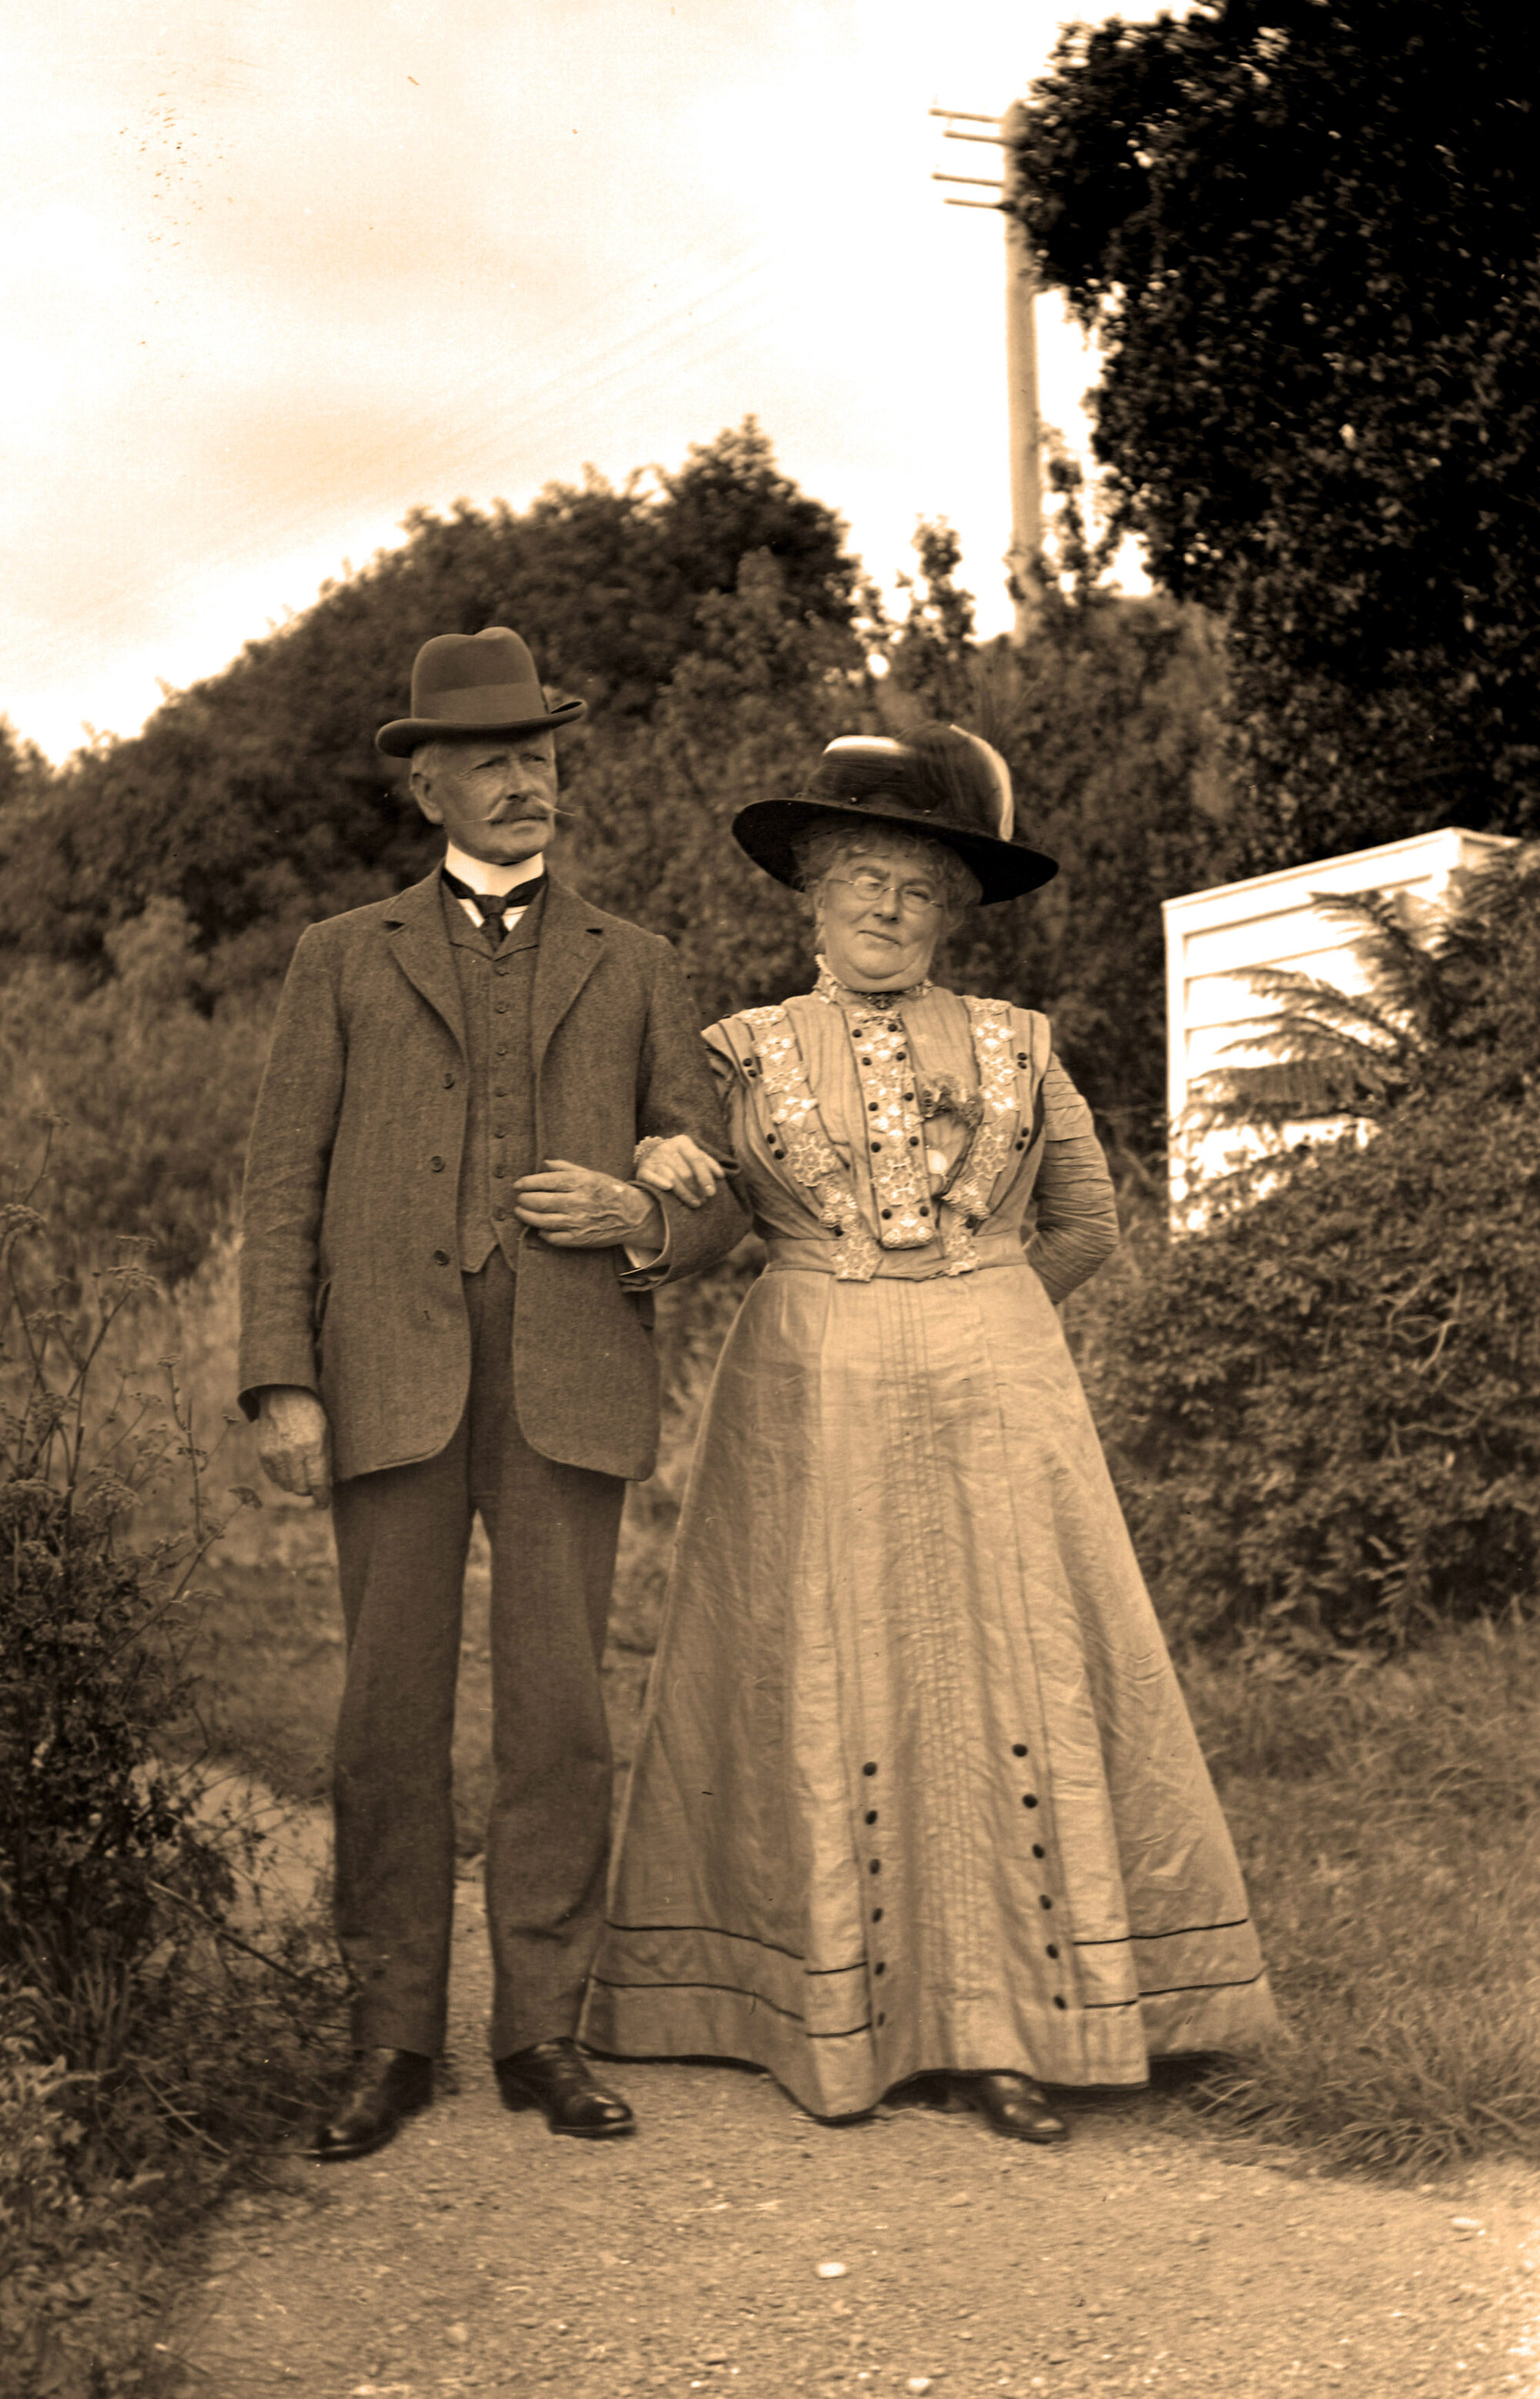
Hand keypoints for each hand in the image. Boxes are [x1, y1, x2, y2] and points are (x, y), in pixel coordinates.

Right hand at [257, 1385, 332, 1508]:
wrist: (285, 1394)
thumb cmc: (312, 1413)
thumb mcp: (327, 1432)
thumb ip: (326, 1459)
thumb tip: (326, 1486)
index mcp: (313, 1447)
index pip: (317, 1483)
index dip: (322, 1497)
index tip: (324, 1503)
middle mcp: (293, 1453)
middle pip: (301, 1489)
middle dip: (309, 1490)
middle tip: (314, 1484)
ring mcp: (275, 1454)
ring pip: (286, 1486)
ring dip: (295, 1484)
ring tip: (302, 1473)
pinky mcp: (263, 1453)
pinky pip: (274, 1478)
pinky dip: (282, 1477)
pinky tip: (289, 1467)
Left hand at [512, 1159, 663, 1250]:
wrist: (633, 1216)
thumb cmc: (610, 1191)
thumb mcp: (591, 1174)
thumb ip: (566, 1168)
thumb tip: (544, 1163)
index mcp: (581, 1183)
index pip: (546, 1181)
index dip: (528, 1183)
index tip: (518, 1185)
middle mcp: (578, 1202)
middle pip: (540, 1201)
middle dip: (524, 1200)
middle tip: (520, 1198)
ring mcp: (578, 1222)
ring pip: (542, 1221)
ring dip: (526, 1216)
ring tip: (521, 1211)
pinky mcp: (579, 1239)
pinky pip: (553, 1237)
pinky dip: (542, 1232)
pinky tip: (539, 1227)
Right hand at [635, 1134, 724, 1209]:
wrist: (650, 1154)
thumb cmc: (678, 1157)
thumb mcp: (692, 1154)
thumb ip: (707, 1163)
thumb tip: (720, 1176)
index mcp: (682, 1142)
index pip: (696, 1159)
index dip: (705, 1176)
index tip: (712, 1192)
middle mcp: (667, 1148)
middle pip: (686, 1172)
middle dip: (696, 1189)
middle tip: (704, 1200)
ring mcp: (654, 1158)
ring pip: (672, 1178)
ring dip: (685, 1193)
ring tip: (695, 1203)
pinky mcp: (643, 1169)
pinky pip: (652, 1178)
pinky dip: (660, 1182)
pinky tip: (669, 1189)